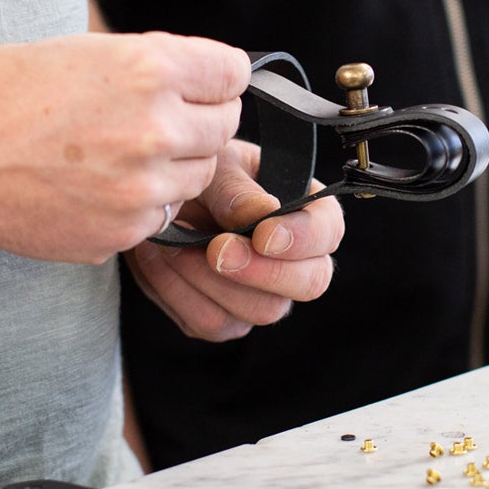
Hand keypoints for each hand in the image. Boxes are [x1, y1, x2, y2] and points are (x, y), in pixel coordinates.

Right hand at [0, 32, 251, 262]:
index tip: (198, 87)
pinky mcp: (122, 232)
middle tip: (149, 123)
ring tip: (115, 154)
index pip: (234, 74)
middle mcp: (156, 128)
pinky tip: (93, 187)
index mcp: (150, 68)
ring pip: (199, 177)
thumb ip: (154, 66)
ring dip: (173, 167)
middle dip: (197, 122)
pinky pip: (160, 216)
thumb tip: (207, 81)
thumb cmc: (1, 90)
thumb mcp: (85, 50)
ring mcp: (141, 188)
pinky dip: (139, 205)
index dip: (214, 80)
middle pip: (225, 127)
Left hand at [124, 140, 343, 341]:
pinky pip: (213, 323)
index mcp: (306, 213)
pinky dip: (179, 293)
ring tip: (173, 243)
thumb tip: (263, 213)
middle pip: (309, 283)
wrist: (159, 200)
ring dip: (211, 281)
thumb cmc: (201, 174)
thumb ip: (237, 190)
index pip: (328, 232)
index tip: (264, 234)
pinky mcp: (226, 319)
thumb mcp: (217, 165)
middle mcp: (296, 261)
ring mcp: (264, 295)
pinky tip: (160, 259)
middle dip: (263, 270)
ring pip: (260, 310)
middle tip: (217, 249)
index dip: (303, 239)